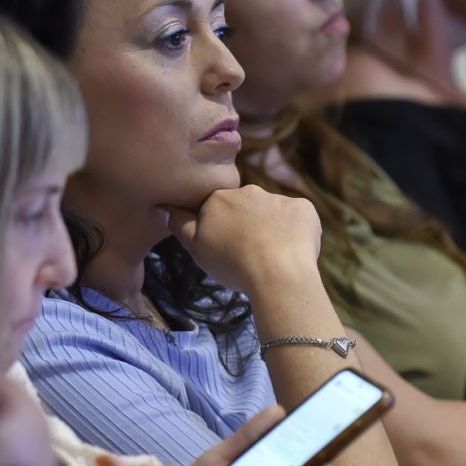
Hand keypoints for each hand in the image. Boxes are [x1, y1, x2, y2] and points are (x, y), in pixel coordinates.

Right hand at [159, 185, 323, 297]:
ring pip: (272, 212)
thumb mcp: (197, 248)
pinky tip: (293, 252)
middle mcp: (249, 191)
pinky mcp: (305, 208)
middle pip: (245, 207)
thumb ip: (179, 224)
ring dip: (271, 228)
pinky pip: (297, 218)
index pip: (215, 208)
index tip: (225, 248)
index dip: (220, 228)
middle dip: (246, 225)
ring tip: (273, 257)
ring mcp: (279, 198)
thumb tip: (161, 206)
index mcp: (219, 198)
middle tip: (249, 254)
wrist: (278, 274)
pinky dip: (295, 231)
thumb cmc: (232, 264)